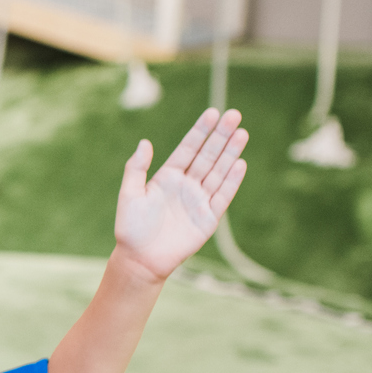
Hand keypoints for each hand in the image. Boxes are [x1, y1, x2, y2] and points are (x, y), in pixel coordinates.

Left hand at [112, 108, 249, 283]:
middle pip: (208, 155)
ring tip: (242, 133)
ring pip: (219, 171)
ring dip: (231, 153)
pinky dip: (232, 180)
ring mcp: (199, 200)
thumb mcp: (129, 194)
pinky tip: (239, 163)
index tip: (212, 113)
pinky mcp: (209, 217)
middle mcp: (187, 184)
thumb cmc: (131, 228)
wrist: (140, 259)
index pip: (188, 148)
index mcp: (168, 176)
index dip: (200, 131)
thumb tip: (144, 142)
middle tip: (234, 115)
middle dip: (221, 136)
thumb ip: (136, 168)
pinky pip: (223, 195)